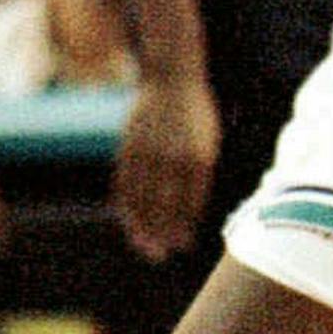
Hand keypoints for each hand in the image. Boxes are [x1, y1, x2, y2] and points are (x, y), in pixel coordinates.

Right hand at [113, 74, 221, 260]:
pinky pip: (124, 181)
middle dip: (161, 232)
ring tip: (142, 246)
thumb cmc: (197, 116)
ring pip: (140, 196)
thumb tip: (190, 212)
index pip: (189, 202)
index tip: (182, 246)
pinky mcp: (128, 145)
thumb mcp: (208, 143)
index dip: (184, 225)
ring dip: (140, 224)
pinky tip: (127, 220)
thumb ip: (199, 175)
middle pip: (163, 204)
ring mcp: (147, 151)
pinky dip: (125, 202)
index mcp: (197, 157)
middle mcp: (171, 157)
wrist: (172, 78)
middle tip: (160, 255)